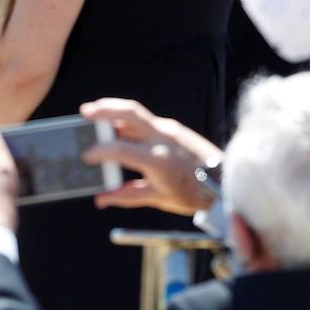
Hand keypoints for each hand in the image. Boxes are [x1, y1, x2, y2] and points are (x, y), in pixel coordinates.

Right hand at [80, 98, 223, 215]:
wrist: (225, 183)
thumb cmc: (194, 193)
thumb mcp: (157, 197)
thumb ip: (126, 196)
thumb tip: (101, 199)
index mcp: (158, 159)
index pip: (120, 149)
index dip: (100, 152)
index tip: (86, 156)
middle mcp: (164, 139)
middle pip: (130, 114)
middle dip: (104, 109)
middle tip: (85, 112)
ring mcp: (170, 130)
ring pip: (137, 114)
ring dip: (115, 113)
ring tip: (95, 115)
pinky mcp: (174, 129)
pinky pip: (146, 122)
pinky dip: (128, 123)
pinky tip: (117, 129)